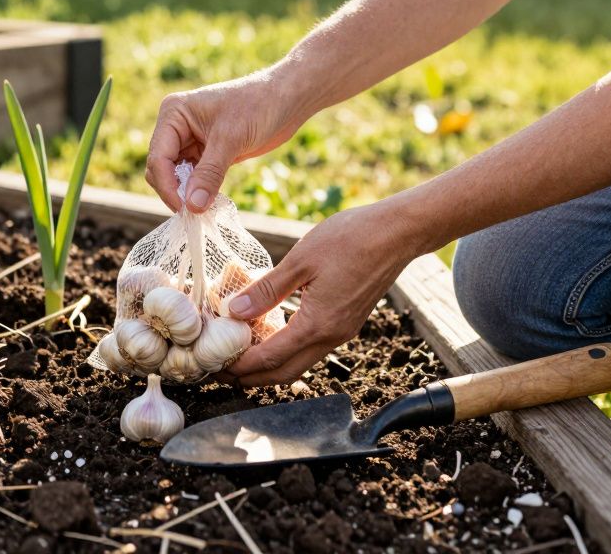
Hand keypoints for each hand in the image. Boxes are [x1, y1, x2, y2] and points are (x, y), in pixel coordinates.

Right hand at [146, 69, 310, 212]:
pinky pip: (193, 178)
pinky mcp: (206, 153)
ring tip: (204, 210)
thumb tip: (192, 207)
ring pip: (176, 176)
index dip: (167, 186)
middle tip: (195, 212)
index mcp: (174, 113)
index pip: (158, 157)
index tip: (184, 209)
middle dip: (175, 191)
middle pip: (162, 169)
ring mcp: (190, 140)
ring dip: (187, 194)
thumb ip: (209, 174)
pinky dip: (198, 192)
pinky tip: (210, 202)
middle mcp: (176, 127)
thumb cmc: (258, 106)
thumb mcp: (231, 139)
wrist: (287, 98)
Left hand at [222, 201, 425, 386]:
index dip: (239, 367)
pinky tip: (267, 335)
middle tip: (219, 371)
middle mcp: (331, 337)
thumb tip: (235, 311)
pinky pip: (309, 348)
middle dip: (250, 377)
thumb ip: (267, 289)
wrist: (397, 233)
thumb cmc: (352, 238)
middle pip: (284, 373)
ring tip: (237, 355)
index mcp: (319, 325)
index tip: (213, 366)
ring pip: (298, 364)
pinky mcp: (345, 323)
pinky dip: (285, 351)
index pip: (270, 359)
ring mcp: (341, 332)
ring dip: (267, 366)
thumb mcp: (301, 260)